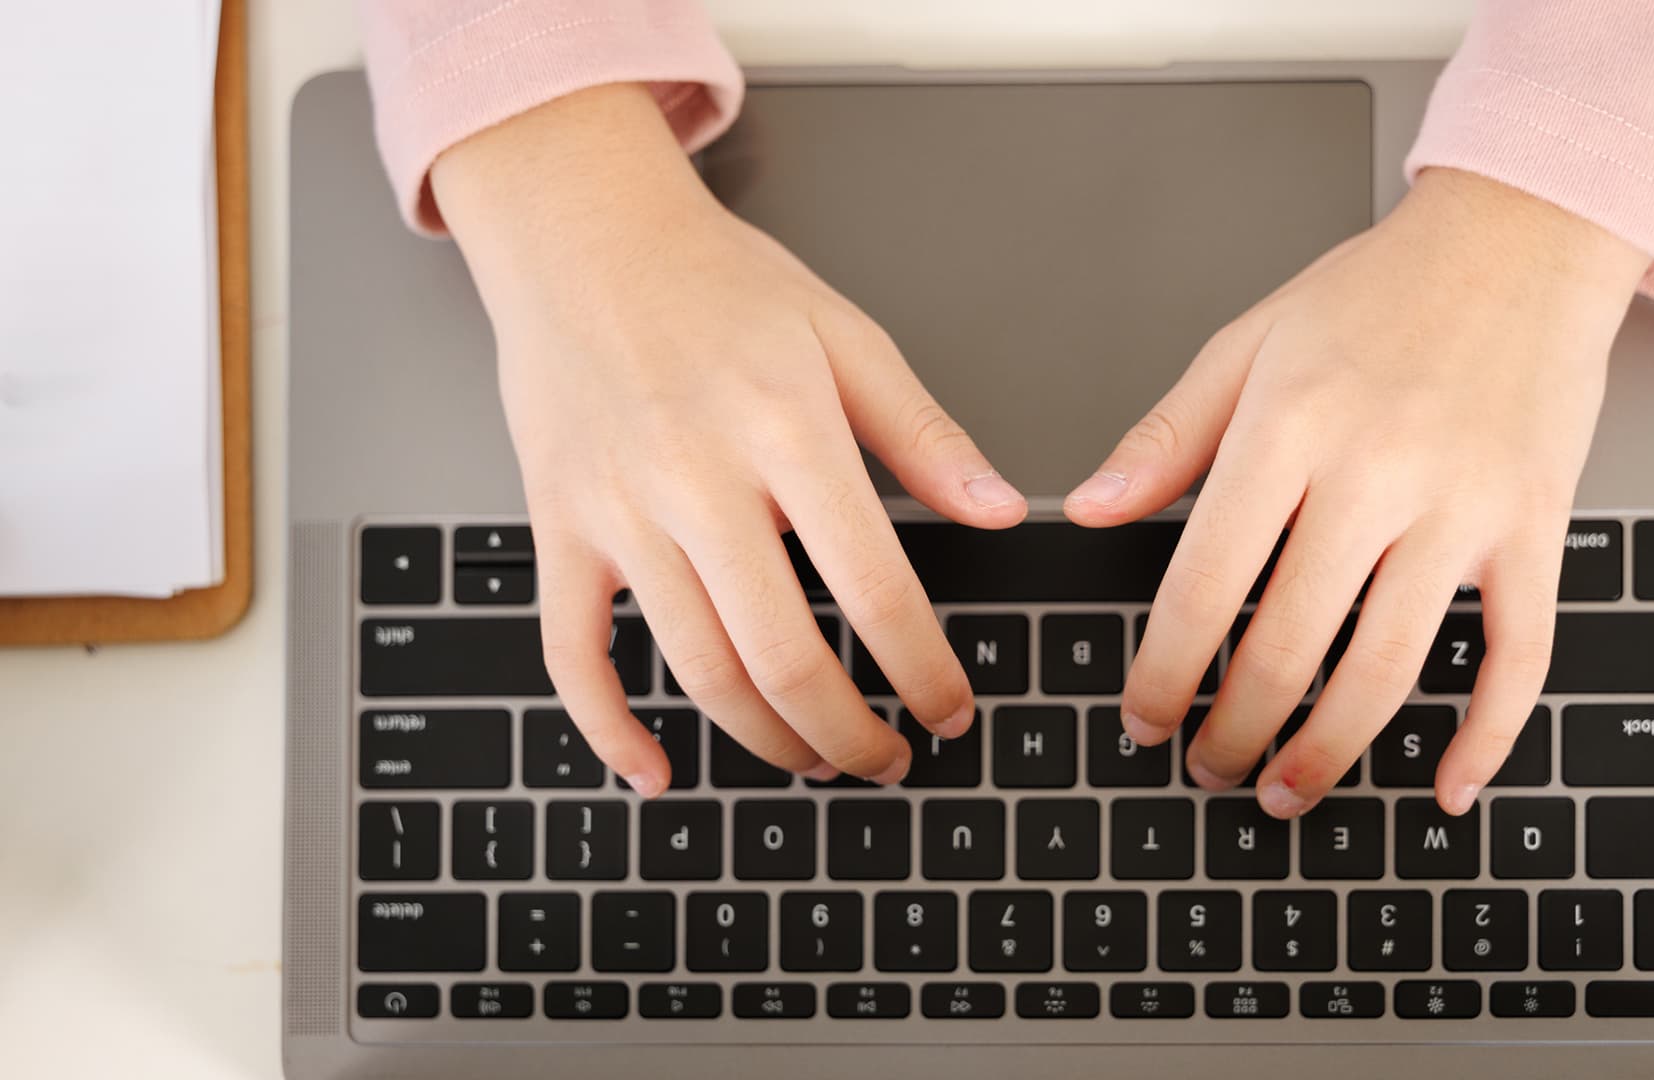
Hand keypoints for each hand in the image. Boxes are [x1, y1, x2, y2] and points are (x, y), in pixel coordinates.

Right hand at [432, 85, 1025, 795]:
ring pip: (695, 668)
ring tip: (813, 760)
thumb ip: (925, 435)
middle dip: (848, 734)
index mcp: (785, 429)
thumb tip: (1003, 512)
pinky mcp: (558, 527)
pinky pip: (571, 652)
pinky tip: (655, 769)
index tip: (950, 709)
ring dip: (764, 740)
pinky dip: (608, 725)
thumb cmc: (719, 282)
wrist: (585, 234)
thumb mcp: (846, 336)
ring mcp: (618, 510)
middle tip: (888, 760)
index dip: (922, 670)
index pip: (874, 588)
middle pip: (781, 656)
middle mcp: (696, 478)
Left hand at [1067, 168, 1650, 818]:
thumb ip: (1165, 439)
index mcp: (1288, 428)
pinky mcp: (1534, 527)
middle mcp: (1376, 473)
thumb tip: (1085, 511)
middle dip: (1235, 731)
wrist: (1518, 238)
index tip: (1144, 718)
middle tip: (1208, 767)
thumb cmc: (1379, 291)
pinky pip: (1519, 655)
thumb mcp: (1246, 345)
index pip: (1202, 587)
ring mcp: (1463, 507)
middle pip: (1288, 647)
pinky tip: (1445, 785)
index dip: (1163, 673)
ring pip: (1387, 669)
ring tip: (1288, 789)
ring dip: (1328, 752)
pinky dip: (1485, 735)